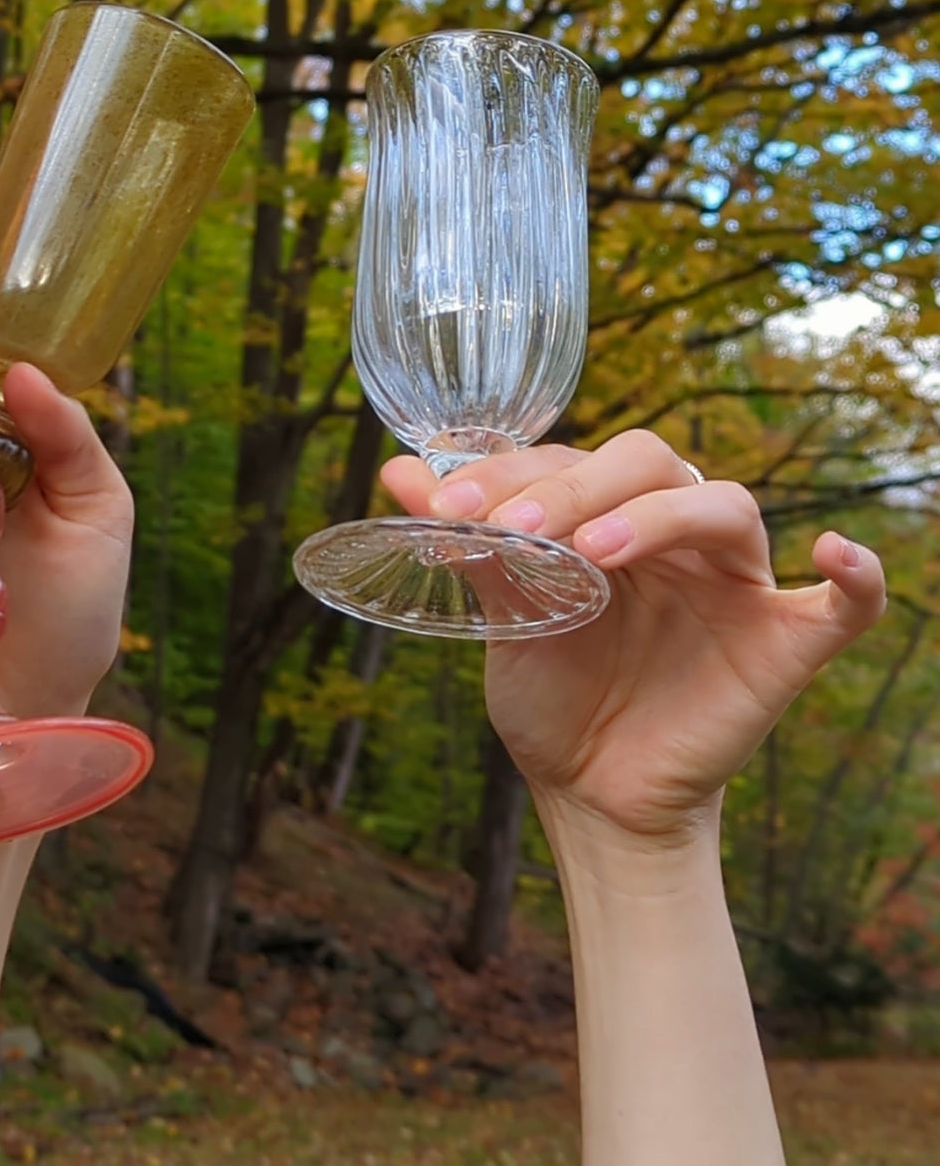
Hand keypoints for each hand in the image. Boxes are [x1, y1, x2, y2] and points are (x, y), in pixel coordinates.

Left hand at [382, 431, 885, 840]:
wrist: (590, 794)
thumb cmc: (554, 694)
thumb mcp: (504, 618)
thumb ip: (469, 543)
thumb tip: (396, 473)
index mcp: (610, 512)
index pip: (573, 457)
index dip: (512, 471)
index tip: (444, 504)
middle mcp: (676, 533)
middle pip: (650, 461)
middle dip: (575, 486)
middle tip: (516, 531)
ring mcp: (734, 585)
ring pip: (725, 508)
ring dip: (657, 518)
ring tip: (590, 556)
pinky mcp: (781, 645)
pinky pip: (844, 607)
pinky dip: (856, 578)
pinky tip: (837, 557)